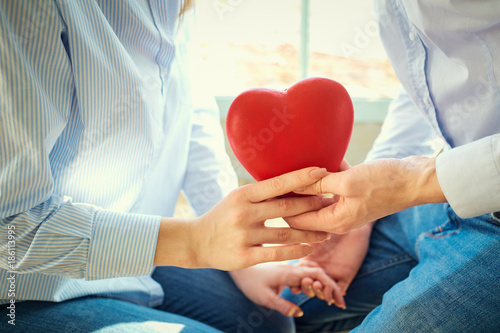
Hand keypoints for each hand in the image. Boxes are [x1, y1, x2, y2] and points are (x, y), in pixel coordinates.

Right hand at [154, 167, 331, 269]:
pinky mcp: (245, 256)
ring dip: (310, 232)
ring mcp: (244, 236)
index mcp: (243, 195)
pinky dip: (297, 250)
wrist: (196, 242)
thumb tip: (292, 182)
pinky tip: (310, 247)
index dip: (301, 177)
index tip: (321, 171)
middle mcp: (244, 213)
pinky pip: (277, 253)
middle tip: (331, 202)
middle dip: (312, 205)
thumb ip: (261, 194)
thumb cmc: (223, 216)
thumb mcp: (237, 198)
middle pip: (286, 208)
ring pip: (286, 232)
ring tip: (327, 232)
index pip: (277, 184)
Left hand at [230, 264, 344, 316]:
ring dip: (325, 285)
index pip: (315, 275)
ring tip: (333, 300)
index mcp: (289, 272)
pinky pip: (306, 274)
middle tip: (340, 303)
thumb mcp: (264, 298)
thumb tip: (300, 313)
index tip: (335, 301)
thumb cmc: (250, 283)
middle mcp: (292, 268)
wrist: (239, 270)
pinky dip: (316, 283)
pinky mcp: (288, 272)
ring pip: (314, 273)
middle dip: (331, 287)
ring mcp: (291, 269)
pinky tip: (320, 292)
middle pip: (319, 273)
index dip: (328, 287)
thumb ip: (282, 305)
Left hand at [286, 156, 445, 233]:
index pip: (296, 221)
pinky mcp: (354, 193)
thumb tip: (292, 184)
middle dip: (292, 194)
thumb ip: (318, 184)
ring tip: (292, 163)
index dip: (282, 206)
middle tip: (275, 173)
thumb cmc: (385, 182)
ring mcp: (346, 205)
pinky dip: (326, 173)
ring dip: (308, 181)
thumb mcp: (347, 182)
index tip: (269, 189)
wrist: (417, 179)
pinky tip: (320, 156)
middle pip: (305, 209)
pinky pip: (332, 185)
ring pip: (318, 195)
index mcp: (334, 222)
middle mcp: (338, 218)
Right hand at [289, 223, 372, 306]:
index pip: (298, 278)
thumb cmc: (328, 223)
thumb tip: (280, 236)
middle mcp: (317, 270)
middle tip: (306, 282)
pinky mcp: (344, 276)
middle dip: (306, 288)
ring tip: (318, 285)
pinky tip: (333, 298)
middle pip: (309, 287)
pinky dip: (335, 297)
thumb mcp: (310, 231)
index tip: (293, 286)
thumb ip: (296, 235)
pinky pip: (338, 291)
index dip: (295, 284)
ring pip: (322, 291)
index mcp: (306, 262)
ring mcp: (330, 274)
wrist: (349, 221)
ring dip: (318, 293)